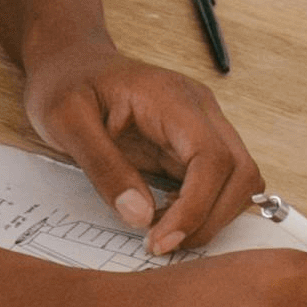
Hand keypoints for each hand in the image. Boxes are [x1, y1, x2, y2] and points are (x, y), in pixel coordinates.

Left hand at [24, 42, 262, 254]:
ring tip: (160, 230)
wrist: (70, 62)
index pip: (212, 158)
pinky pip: (220, 183)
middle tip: (160, 244)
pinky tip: (165, 217)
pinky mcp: (195, 144)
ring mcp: (202, 126)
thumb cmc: (66, 85)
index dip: (196, 208)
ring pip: (240, 180)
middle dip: (210, 219)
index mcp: (172, 98)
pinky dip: (204, 209)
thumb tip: (140, 216)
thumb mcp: (66, 122)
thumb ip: (103, 167)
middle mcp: (200, 109)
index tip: (159, 241)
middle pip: (241, 172)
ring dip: (211, 217)